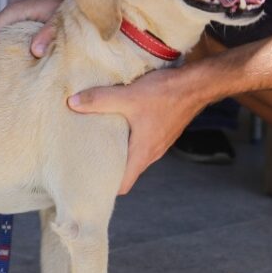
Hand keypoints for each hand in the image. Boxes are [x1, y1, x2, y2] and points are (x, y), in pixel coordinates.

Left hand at [67, 67, 203, 193]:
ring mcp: (158, 143)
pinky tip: (115, 126)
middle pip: (126, 172)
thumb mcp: (128, 96)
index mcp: (142, 153)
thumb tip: (73, 103)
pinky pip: (140, 143)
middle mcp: (151, 153)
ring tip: (95, 143)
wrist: (198, 84)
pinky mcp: (161, 131)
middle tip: (84, 161)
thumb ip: (99, 100)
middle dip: (106, 169)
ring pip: (133, 157)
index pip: (123, 185)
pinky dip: (127, 140)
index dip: (105, 188)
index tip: (87, 183)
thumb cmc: (166, 94)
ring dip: (116, 152)